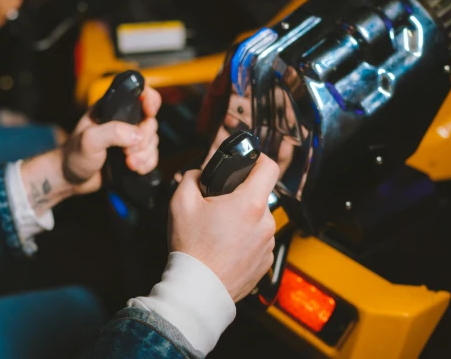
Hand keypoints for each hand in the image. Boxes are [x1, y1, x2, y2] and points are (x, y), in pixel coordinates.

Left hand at [63, 86, 161, 194]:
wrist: (71, 178)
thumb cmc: (74, 154)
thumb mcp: (89, 140)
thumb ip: (113, 132)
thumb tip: (137, 135)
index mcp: (112, 108)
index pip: (139, 93)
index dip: (150, 99)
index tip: (148, 113)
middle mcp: (123, 121)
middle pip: (150, 122)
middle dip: (144, 139)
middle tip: (127, 151)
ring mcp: (129, 138)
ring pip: (152, 141)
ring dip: (145, 154)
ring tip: (129, 163)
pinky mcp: (133, 154)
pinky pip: (151, 155)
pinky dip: (147, 163)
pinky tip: (135, 168)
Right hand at [169, 155, 278, 302]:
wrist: (198, 290)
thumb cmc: (192, 249)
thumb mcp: (181, 203)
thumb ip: (192, 177)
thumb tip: (200, 173)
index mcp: (250, 203)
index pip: (269, 167)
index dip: (259, 160)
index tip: (250, 162)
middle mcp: (265, 223)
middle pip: (259, 196)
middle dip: (241, 196)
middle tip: (219, 206)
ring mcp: (268, 244)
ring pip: (259, 220)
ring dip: (244, 220)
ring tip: (219, 231)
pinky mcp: (266, 262)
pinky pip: (258, 241)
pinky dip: (245, 240)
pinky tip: (226, 247)